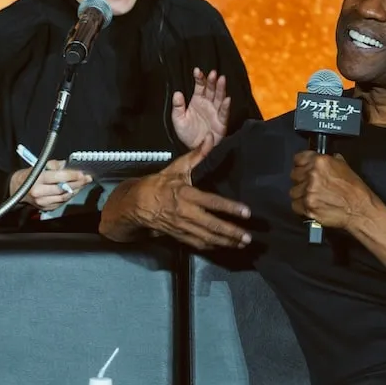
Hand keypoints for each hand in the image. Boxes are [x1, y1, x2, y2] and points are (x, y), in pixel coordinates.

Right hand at [9, 160, 92, 211]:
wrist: (17, 189)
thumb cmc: (29, 175)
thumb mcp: (39, 166)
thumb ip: (54, 165)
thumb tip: (68, 166)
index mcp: (37, 179)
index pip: (58, 177)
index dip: (72, 175)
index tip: (82, 173)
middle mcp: (39, 192)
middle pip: (63, 189)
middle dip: (77, 183)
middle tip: (87, 178)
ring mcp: (43, 202)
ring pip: (64, 197)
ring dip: (75, 190)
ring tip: (83, 183)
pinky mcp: (46, 208)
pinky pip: (61, 202)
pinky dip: (69, 196)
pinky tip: (74, 190)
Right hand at [108, 134, 250, 249]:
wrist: (136, 204)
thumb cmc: (158, 185)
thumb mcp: (176, 168)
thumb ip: (196, 155)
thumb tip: (210, 138)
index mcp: (186, 194)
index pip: (213, 202)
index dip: (230, 208)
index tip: (247, 213)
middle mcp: (186, 213)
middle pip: (212, 225)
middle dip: (231, 232)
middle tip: (248, 238)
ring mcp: (182, 226)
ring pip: (207, 237)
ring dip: (225, 242)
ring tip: (241, 244)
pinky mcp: (179, 235)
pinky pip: (198, 243)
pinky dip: (212, 246)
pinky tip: (224, 246)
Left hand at [171, 67, 230, 149]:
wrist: (194, 148)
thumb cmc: (187, 133)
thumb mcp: (178, 119)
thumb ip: (177, 106)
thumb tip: (177, 93)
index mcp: (197, 101)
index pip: (200, 86)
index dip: (199, 78)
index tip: (197, 71)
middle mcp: (208, 104)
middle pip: (211, 90)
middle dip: (212, 81)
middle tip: (212, 73)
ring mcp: (215, 112)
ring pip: (219, 98)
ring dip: (221, 89)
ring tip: (221, 79)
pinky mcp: (221, 122)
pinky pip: (224, 113)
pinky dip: (226, 106)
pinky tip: (227, 99)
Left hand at [288, 151, 377, 230]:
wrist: (360, 209)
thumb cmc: (355, 190)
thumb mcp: (344, 166)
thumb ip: (329, 161)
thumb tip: (321, 159)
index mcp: (320, 162)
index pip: (298, 158)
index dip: (300, 164)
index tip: (302, 167)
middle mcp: (312, 175)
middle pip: (294, 174)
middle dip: (301, 179)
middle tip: (310, 184)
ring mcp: (308, 192)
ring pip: (293, 191)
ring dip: (300, 194)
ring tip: (313, 196)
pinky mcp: (307, 206)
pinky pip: (295, 205)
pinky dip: (301, 206)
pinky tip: (311, 204)